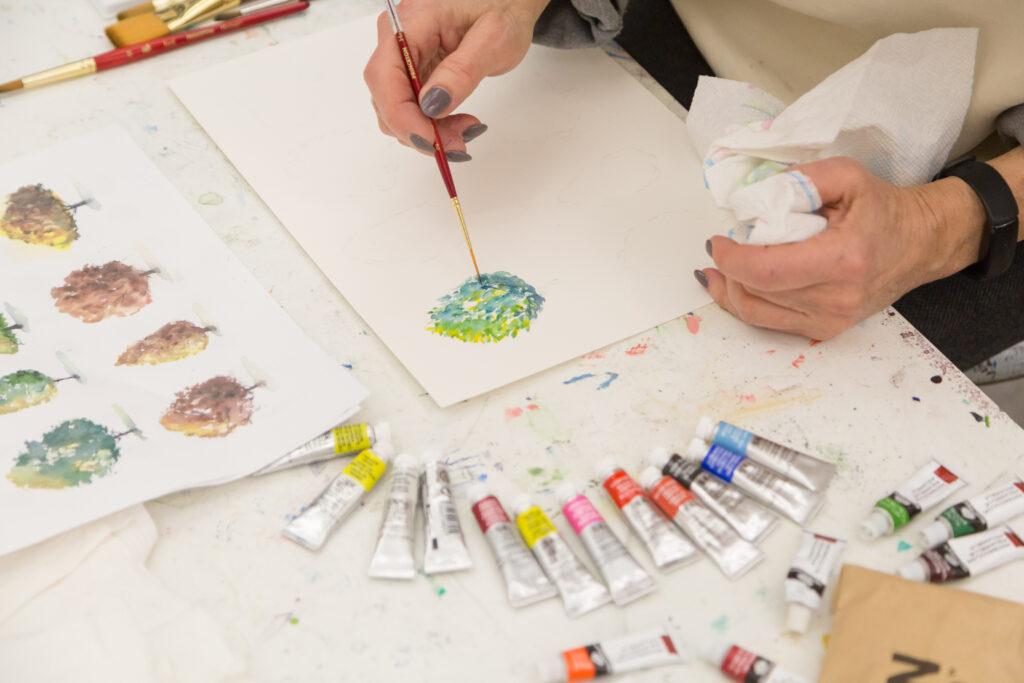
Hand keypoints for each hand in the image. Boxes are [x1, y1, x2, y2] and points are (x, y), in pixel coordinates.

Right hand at [364, 0, 547, 159]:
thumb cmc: (504, 7)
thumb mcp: (493, 39)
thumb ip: (461, 71)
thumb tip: (431, 104)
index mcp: (411, 23)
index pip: (385, 77)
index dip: (403, 118)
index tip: (433, 142)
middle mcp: (396, 38)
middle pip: (388, 98)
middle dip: (420, 130)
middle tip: (461, 142)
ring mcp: (402, 55)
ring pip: (396, 109)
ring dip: (427, 132)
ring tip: (466, 130)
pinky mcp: (412, 69)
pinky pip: (410, 106)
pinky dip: (430, 125)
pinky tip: (457, 123)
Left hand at [698, 157, 985, 339]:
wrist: (922, 243)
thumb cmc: (883, 209)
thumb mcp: (847, 176)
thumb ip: (800, 179)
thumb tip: (755, 195)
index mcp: (843, 259)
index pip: (766, 270)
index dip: (731, 258)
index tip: (717, 241)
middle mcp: (836, 297)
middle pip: (756, 292)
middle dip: (728, 268)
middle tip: (723, 246)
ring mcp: (831, 319)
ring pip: (756, 312)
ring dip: (730, 288)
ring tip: (724, 264)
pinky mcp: (826, 329)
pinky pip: (769, 322)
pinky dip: (744, 303)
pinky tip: (731, 285)